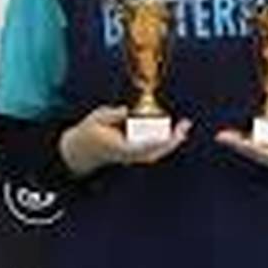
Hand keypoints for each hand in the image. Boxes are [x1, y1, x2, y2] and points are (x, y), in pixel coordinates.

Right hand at [58, 105, 191, 176]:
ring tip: (185, 126)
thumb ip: (111, 115)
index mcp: (119, 147)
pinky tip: (177, 132)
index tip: (170, 133)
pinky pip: (155, 151)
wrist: (82, 151)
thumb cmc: (90, 132)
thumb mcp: (95, 118)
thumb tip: (126, 110)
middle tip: (184, 126)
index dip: (157, 140)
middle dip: (171, 141)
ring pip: (157, 153)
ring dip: (172, 141)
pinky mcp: (136, 154)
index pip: (141, 146)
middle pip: (155, 152)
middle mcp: (128, 155)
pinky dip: (166, 142)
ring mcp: (133, 156)